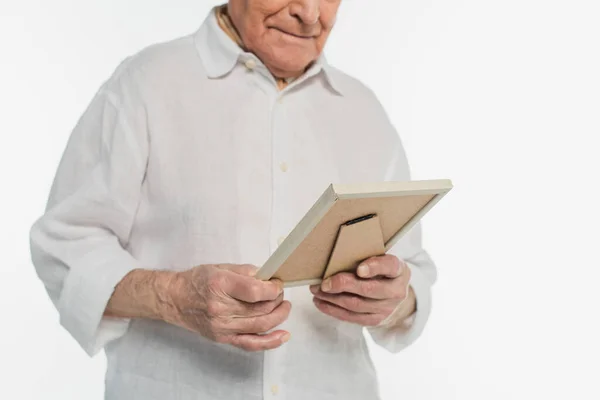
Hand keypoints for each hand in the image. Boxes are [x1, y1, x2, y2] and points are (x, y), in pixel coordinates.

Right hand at [162, 263, 290, 350]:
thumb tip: (269, 278)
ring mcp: (222, 326)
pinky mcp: (223, 338)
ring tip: (284, 307)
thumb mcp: (222, 267)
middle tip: (280, 293)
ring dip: (278, 316)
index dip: (273, 288)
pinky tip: (283, 336)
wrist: (175, 299)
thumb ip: (247, 272)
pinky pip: (250, 343)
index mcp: (221, 285)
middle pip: (261, 309)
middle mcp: (220, 308)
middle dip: (277, 300)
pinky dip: (270, 342)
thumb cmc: (198, 280)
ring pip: (260, 325)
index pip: (256, 291)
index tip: (278, 284)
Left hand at [309, 255, 413, 326]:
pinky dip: (333, 310)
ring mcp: (387, 308)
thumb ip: (366, 256)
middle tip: (324, 282)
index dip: (374, 267)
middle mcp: (396, 291)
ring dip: (332, 298)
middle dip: (343, 285)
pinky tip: (321, 302)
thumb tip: (335, 256)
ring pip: (356, 305)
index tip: (359, 269)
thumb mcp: (382, 259)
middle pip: (368, 289)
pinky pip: (352, 317)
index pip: (389, 266)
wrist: (394, 295)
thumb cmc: (382, 271)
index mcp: (399, 270)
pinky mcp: (375, 320)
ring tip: (317, 290)